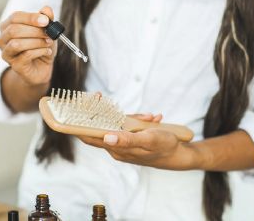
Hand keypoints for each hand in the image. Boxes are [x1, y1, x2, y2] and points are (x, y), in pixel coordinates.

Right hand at [0, 6, 56, 85]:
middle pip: (14, 30)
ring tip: (48, 43)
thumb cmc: (40, 47)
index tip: (45, 21)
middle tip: (48, 34)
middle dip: (34, 31)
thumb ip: (46, 19)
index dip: (30, 18)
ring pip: (17, 44)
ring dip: (36, 42)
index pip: (15, 17)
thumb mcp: (46, 31)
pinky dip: (39, 52)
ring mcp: (7, 53)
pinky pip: (25, 56)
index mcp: (8, 26)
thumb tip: (46, 9)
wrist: (42, 68)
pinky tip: (47, 51)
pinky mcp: (14, 65)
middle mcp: (3, 39)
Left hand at [78, 113, 198, 169]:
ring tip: (150, 117)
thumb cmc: (164, 147)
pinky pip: (128, 125)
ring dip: (131, 117)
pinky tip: (152, 119)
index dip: (79, 123)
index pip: (89, 136)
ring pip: (117, 124)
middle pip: (100, 127)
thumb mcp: (149, 140)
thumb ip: (128, 139)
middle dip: (102, 111)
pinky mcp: (129, 139)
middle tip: (100, 97)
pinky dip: (138, 120)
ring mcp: (122, 143)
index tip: (75, 107)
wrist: (177, 155)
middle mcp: (116, 147)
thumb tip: (107, 137)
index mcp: (117, 149)